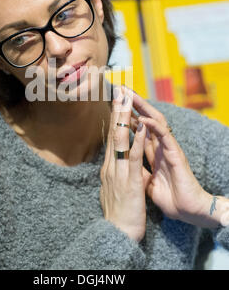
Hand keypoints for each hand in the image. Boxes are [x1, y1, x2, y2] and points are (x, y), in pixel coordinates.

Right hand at [100, 86, 149, 241]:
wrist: (116, 232)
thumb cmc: (118, 213)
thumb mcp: (113, 190)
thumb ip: (114, 174)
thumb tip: (115, 165)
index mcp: (108, 168)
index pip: (111, 139)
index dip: (114, 120)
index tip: (116, 103)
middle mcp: (110, 166)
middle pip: (113, 134)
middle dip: (116, 111)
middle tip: (119, 91)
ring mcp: (118, 172)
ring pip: (121, 140)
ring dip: (125, 118)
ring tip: (127, 100)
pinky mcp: (129, 180)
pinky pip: (133, 155)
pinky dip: (138, 139)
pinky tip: (142, 126)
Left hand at [131, 90, 211, 226]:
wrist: (187, 212)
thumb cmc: (169, 197)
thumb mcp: (146, 181)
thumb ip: (139, 169)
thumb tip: (127, 166)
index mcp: (151, 152)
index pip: (137, 129)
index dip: (126, 116)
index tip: (114, 104)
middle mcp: (159, 147)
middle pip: (145, 120)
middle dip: (133, 104)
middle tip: (121, 89)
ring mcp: (168, 149)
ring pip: (155, 122)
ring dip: (143, 108)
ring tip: (130, 95)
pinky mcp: (176, 155)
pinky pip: (164, 136)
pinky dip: (153, 126)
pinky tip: (143, 118)